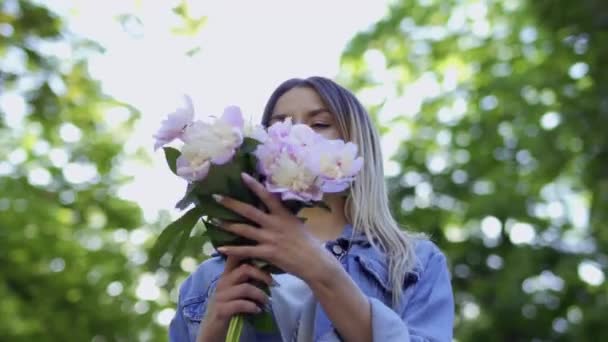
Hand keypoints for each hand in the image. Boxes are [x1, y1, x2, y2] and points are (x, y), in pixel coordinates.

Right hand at [198, 255, 272, 341]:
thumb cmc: (229, 306)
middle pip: (244, 269)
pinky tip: (258, 310)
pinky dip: (253, 307)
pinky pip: (240, 304)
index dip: (250, 252)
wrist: (213, 328)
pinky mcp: (221, 310)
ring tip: (267, 302)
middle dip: (262, 275)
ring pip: (245, 288)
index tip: (267, 257)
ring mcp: (220, 296)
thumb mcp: (236, 290)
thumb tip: (268, 269)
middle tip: (273, 284)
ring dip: (260, 295)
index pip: (235, 256)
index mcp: (227, 275)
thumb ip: (246, 279)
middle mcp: (222, 282)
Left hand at [214, 172, 334, 282]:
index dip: (254, 185)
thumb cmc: (307, 242)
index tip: (242, 175)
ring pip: (244, 229)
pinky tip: (220, 247)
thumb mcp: (296, 223)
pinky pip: (246, 250)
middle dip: (231, 203)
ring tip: (213, 221)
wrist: (314, 262)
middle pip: (249, 211)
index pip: (267, 195)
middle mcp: (275, 224)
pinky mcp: (267, 253)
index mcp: (283, 214)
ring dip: (227, 225)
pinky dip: (232, 249)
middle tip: (216, 197)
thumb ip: (283, 215)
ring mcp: (270, 238)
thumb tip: (274, 205)